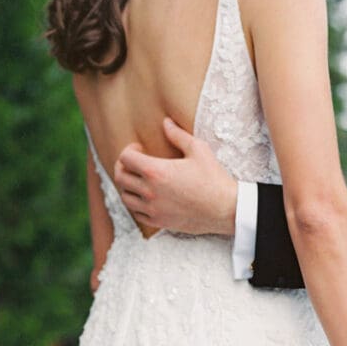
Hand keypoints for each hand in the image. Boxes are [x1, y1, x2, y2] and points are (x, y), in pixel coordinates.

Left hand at [114, 118, 237, 235]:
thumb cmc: (214, 179)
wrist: (225, 209)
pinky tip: (147, 198)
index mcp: (156, 171)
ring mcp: (153, 209)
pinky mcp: (160, 222)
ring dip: (128, 187)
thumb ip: (178, 135)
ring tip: (139, 181)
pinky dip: (137, 205)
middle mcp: (150, 191)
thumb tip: (166, 123)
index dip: (129, 150)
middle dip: (124, 167)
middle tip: (134, 163)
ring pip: (126, 197)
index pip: (125, 158)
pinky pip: (137, 214)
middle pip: (121, 177)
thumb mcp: (199, 150)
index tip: (140, 149)